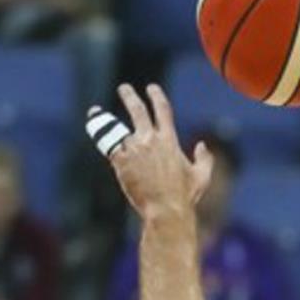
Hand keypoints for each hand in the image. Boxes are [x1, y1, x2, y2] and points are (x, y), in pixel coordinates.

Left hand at [106, 85, 212, 218]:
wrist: (166, 210)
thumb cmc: (185, 196)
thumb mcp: (202, 177)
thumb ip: (205, 159)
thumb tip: (202, 145)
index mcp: (169, 140)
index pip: (162, 110)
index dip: (156, 96)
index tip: (151, 88)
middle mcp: (150, 140)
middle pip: (137, 110)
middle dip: (129, 96)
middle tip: (124, 89)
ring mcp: (133, 150)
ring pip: (116, 127)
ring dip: (106, 117)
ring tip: (96, 111)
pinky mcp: (120, 162)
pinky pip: (107, 144)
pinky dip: (100, 134)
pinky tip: (94, 126)